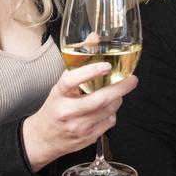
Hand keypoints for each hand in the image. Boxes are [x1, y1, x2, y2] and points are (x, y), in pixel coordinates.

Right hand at [22, 62, 138, 171]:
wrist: (43, 139)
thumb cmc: (55, 107)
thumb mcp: (61, 86)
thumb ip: (78, 62)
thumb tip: (94, 37)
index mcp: (58, 94)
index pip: (71, 81)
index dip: (90, 72)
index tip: (106, 66)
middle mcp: (66, 111)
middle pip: (99, 99)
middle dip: (120, 88)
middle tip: (132, 79)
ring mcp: (78, 127)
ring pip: (109, 110)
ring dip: (117, 99)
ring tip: (116, 93)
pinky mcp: (88, 138)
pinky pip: (110, 121)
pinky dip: (113, 112)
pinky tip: (106, 109)